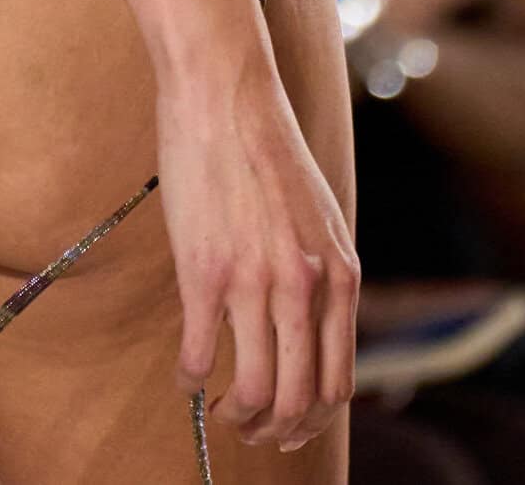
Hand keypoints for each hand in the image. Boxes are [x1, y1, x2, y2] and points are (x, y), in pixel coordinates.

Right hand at [160, 53, 357, 454]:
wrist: (226, 93)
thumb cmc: (268, 148)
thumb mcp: (321, 216)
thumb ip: (322, 274)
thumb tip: (312, 329)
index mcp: (339, 275)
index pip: (336, 382)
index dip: (311, 417)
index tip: (289, 425)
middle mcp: (305, 287)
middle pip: (298, 400)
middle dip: (275, 431)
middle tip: (252, 431)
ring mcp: (255, 282)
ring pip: (253, 391)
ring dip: (235, 415)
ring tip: (219, 410)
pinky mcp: (205, 272)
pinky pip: (199, 353)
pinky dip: (190, 378)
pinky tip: (184, 373)